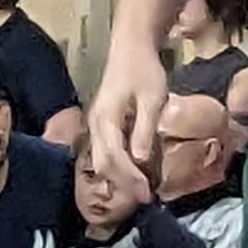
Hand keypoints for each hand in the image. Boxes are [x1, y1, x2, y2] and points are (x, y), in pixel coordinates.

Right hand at [89, 40, 166, 195]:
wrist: (131, 48)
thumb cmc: (144, 70)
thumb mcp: (151, 98)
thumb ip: (144, 128)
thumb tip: (139, 160)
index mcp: (105, 119)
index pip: (114, 158)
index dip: (130, 179)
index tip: (147, 195)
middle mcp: (96, 125)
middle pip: (104, 164)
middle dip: (124, 184)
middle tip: (146, 199)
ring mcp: (96, 126)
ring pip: (102, 161)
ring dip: (120, 178)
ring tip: (141, 190)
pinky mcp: (102, 126)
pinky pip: (105, 153)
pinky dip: (118, 167)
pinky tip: (135, 173)